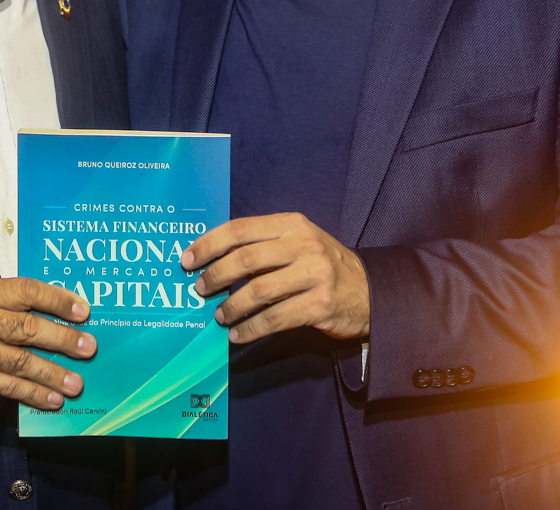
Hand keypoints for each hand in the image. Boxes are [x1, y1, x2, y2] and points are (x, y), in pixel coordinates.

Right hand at [0, 278, 95, 410]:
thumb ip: (4, 302)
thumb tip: (52, 315)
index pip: (25, 291)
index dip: (57, 299)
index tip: (83, 311)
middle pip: (27, 328)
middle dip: (63, 339)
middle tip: (88, 347)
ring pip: (21, 361)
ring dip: (53, 373)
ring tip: (77, 382)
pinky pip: (8, 387)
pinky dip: (33, 394)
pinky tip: (52, 399)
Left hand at [183, 212, 369, 344]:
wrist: (371, 291)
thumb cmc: (322, 266)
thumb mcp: (298, 243)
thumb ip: (263, 245)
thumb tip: (213, 259)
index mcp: (292, 224)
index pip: (240, 229)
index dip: (209, 244)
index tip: (187, 259)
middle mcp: (304, 245)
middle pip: (245, 259)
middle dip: (216, 275)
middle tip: (200, 289)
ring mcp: (314, 275)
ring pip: (258, 291)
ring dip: (231, 306)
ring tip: (219, 316)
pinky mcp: (320, 305)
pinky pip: (274, 319)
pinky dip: (250, 329)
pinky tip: (237, 335)